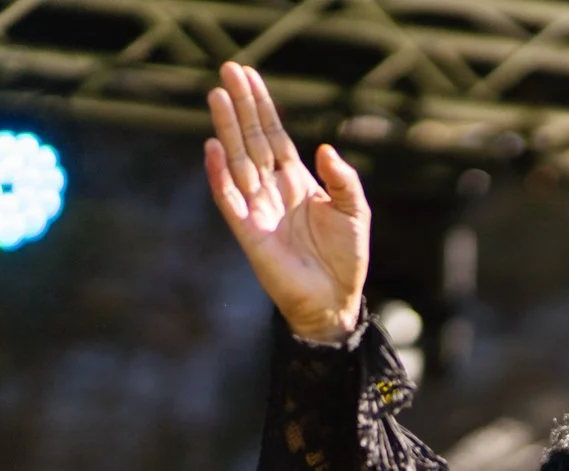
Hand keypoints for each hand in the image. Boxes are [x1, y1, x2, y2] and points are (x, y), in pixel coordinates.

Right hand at [204, 62, 368, 343]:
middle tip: (227, 70)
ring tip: (218, 97)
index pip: (274, 135)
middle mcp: (273, 190)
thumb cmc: (346, 257)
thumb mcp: (355, 211)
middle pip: (252, 139)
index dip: (262, 106)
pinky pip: (229, 199)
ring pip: (238, 161)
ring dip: (227, 130)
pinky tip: (213, 149)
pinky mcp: (249, 233)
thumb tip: (324, 148)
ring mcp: (258, 209)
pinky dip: (220, 176)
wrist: (335, 300)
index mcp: (296, 181)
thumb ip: (343, 179)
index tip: (248, 74)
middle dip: (241, 106)